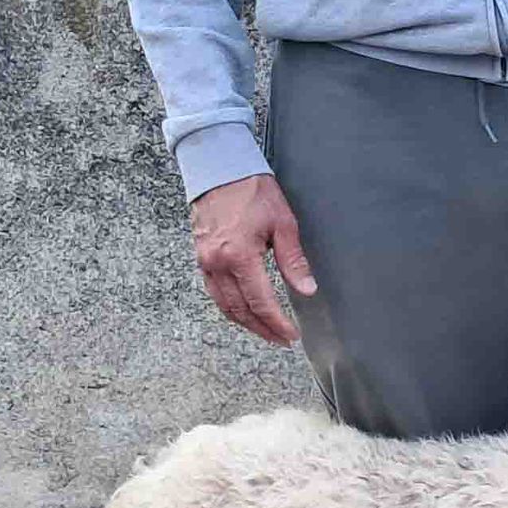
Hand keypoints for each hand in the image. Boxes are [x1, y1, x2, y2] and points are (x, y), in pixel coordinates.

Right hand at [190, 174, 315, 345]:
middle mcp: (218, 263)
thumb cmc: (251, 190)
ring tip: (266, 332)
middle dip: (263, 329)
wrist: (217, 166)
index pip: (261, 302)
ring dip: (246, 323)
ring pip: (225, 305)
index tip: (291, 335)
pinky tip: (244, 312)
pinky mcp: (200, 256)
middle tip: (281, 340)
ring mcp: (205, 261)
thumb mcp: (282, 223)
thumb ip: (293, 261)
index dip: (277, 323)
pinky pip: (215, 292)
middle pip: (241, 310)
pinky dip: (230, 307)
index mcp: (240, 256)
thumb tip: (306, 290)